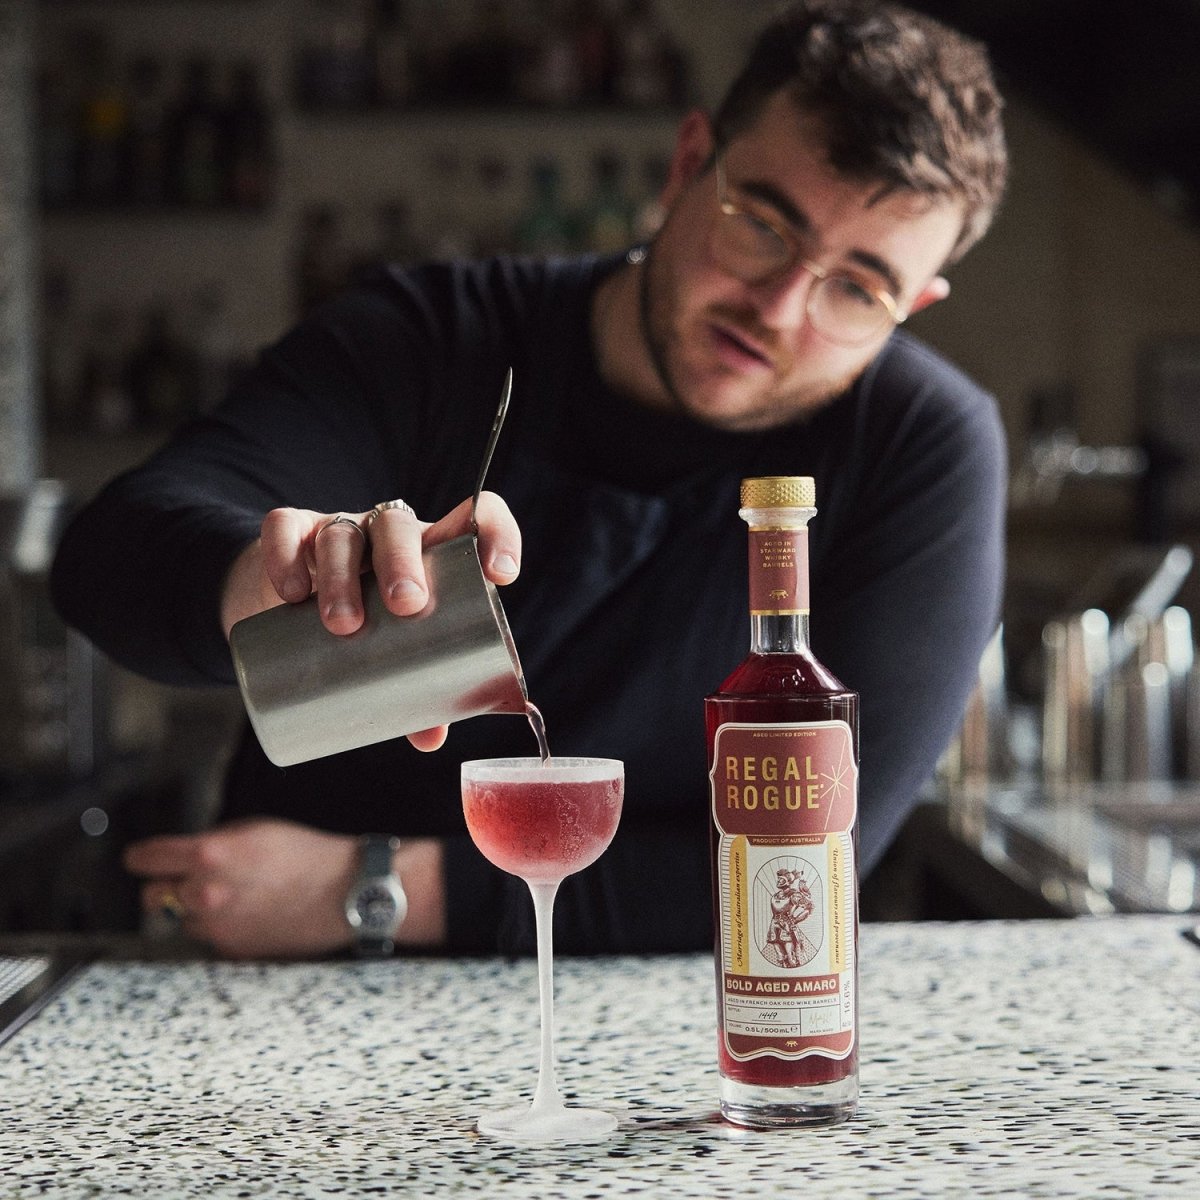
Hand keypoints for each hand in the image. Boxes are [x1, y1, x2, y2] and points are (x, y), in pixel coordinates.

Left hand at [124, 817, 444, 959]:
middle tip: (185, 878)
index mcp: (208, 855)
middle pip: (152, 896)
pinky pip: (210, 937)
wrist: (344, 893)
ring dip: (194, 908)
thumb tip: (187, 854)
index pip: (145, 859)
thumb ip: (213, 842)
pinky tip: (251, 911)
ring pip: (181, 919)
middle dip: (165, 886)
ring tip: (234, 894)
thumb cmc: (307, 855)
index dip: (140, 857)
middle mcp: (205, 894)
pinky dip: (220, 926)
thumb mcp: (256, 829)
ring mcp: (217, 927)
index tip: (139, 859)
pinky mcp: (233, 949)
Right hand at [220, 491, 520, 749]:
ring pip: (343, 533)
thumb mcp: (398, 654)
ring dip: (343, 575)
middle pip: (399, 525)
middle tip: (405, 606)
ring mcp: (339, 529)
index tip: (502, 574)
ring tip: (344, 625)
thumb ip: (418, 692)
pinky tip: (291, 593)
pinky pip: (285, 529)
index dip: (496, 534)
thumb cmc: (369, 629)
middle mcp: (389, 533)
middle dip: (404, 563)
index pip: (476, 518)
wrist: (290, 606)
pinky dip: (286, 556)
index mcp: (433, 552)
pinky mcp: (291, 534)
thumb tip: (431, 738)